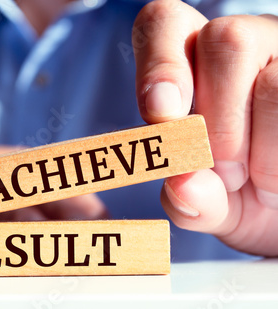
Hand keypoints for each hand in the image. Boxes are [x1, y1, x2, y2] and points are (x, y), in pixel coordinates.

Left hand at [133, 0, 277, 255]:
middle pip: (223, 41)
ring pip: (275, 80)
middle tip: (227, 171)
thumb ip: (189, 199)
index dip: (160, 62)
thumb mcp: (211, 205)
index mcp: (191, 60)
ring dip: (262, 149)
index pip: (164, 23)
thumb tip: (183, 185)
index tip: (160, 114)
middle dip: (219, 122)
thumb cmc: (242, 194)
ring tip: (261, 180)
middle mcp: (243, 42)